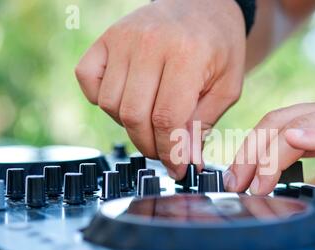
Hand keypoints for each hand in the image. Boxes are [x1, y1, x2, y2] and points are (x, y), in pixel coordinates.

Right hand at [75, 0, 245, 178]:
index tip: (177, 168)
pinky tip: (125, 99)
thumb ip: (204, 124)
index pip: (167, 118)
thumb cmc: (220, 47)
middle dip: (149, 145)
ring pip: (110, 104)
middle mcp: (149, 44)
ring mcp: (122, 39)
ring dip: (129, 124)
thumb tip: (185, 160)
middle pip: (134, 116)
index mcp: (186, 56)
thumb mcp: (227, 88)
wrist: (204, 6)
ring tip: (150, 120)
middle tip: (164, 151)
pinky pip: (88, 80)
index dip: (171, 152)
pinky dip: (100, 99)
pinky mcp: (106, 38)